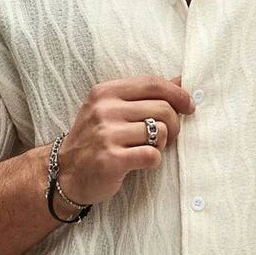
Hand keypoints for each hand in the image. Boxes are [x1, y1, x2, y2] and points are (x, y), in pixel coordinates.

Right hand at [58, 74, 195, 205]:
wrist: (66, 174)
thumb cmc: (95, 140)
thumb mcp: (111, 110)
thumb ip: (143, 95)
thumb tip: (181, 80)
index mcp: (105, 93)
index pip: (152, 84)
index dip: (178, 94)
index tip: (189, 106)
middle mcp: (104, 110)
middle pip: (162, 108)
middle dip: (174, 124)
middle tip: (167, 137)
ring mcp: (106, 135)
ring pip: (161, 132)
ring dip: (162, 144)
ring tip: (148, 148)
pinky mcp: (111, 159)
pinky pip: (152, 155)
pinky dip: (154, 160)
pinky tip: (141, 162)